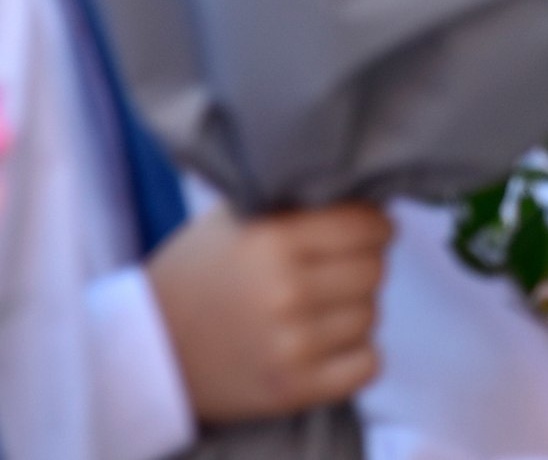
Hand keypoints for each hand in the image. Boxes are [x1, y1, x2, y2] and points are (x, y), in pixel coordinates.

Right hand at [147, 202, 392, 423]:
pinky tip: (325, 345)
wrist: (144, 350)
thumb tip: (365, 188)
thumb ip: (297, 202)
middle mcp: (285, 292)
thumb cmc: (197, 275)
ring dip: (352, 311)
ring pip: (371, 316)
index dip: (371, 227)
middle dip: (359, 267)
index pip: (368, 226)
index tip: (361, 232)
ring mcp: (290, 346)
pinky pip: (368, 365)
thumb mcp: (235, 220)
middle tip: (331, 272)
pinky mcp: (292, 389)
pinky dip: (356, 356)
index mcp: (272, 241)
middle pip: (374, 270)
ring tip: (315, 310)